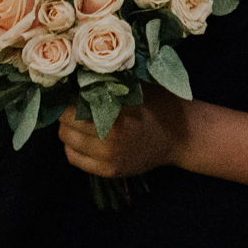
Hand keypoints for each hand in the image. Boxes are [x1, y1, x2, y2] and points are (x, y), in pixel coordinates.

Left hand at [59, 89, 187, 177]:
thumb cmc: (159, 103)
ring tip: (80, 120)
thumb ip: (109, 84)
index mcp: (116, 114)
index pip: (71, 107)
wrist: (181, 135)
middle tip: (74, 104)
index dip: (67, 97)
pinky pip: (75, 159)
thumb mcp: (137, 87)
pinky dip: (74, 147)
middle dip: (67, 113)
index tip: (70, 90)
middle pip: (65, 125)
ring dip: (69, 130)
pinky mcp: (109, 171)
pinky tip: (84, 138)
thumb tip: (76, 76)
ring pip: (67, 142)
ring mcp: (109, 158)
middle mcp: (109, 139)